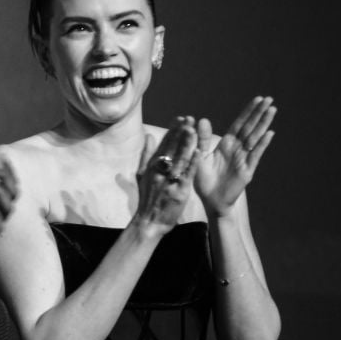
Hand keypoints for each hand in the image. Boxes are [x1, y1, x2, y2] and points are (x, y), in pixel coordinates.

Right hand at [134, 117, 198, 235]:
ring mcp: (168, 181)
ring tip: (193, 130)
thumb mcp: (141, 174)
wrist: (149, 221)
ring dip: (187, 144)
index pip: (163, 144)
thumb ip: (145, 154)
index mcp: (151, 165)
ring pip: (179, 159)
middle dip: (181, 133)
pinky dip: (193, 163)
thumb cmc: (148, 198)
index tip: (180, 118)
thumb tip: (148, 135)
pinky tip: (199, 152)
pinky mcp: (178, 191)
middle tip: (189, 119)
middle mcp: (159, 171)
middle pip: (171, 149)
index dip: (172, 130)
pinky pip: (187, 175)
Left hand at [194, 96, 275, 216]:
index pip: (239, 124)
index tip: (257, 99)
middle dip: (259, 113)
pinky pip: (255, 155)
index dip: (248, 112)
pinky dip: (261, 145)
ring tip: (272, 110)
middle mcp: (237, 149)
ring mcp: (244, 158)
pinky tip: (269, 134)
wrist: (210, 200)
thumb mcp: (199, 156)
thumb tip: (201, 119)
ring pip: (255, 138)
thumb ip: (201, 139)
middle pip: (250, 128)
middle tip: (269, 99)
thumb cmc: (203, 179)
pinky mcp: (247, 170)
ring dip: (263, 124)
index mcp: (226, 144)